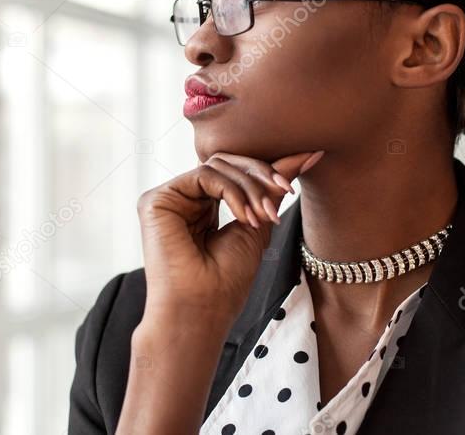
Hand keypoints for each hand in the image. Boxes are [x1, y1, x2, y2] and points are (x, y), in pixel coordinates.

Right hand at [136, 150, 324, 328]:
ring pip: (218, 165)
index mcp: (202, 206)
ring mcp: (169, 198)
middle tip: (284, 192)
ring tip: (264, 216)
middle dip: (261, 174)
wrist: (202, 311)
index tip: (308, 160)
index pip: (235, 171)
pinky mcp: (157, 200)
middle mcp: (183, 199)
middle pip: (227, 162)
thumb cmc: (226, 281)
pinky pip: (204, 175)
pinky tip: (244, 217)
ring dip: (250, 186)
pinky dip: (233, 192)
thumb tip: (307, 154)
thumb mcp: (259, 224)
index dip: (268, 168)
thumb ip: (273, 188)